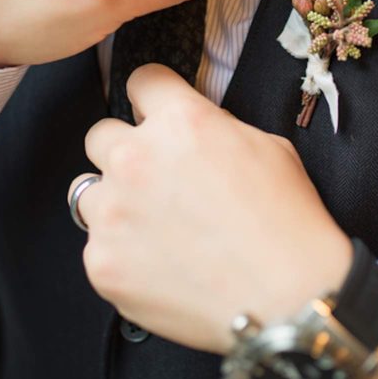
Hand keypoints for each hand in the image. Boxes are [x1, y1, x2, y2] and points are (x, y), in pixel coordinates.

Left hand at [69, 64, 352, 353]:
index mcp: (180, 122)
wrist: (287, 297)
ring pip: (89, 193)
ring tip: (157, 229)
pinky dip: (123, 254)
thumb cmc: (288, 222)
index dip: (153, 99)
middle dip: (126, 151)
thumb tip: (189, 134)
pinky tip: (161, 267)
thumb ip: (215, 129)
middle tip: (158, 180)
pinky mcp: (103, 263)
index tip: (155, 114)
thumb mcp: (267, 147)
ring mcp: (113, 213)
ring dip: (116, 204)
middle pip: (100, 135)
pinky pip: (97, 247)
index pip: (141, 81)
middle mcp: (136, 159)